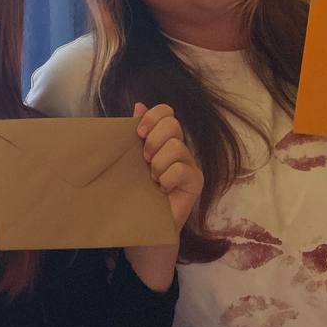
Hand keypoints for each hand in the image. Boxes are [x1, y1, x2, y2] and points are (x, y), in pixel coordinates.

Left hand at [135, 102, 203, 230]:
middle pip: (172, 125)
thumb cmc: (136, 190)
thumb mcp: (130, 159)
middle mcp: (178, 147)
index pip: (167, 112)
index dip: (153, 117)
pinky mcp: (196, 181)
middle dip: (153, 141)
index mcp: (162, 138)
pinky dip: (167, 179)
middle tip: (145, 160)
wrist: (143, 221)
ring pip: (176, 147)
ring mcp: (189, 163)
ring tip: (153, 180)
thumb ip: (136, 134)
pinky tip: (163, 190)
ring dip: (158, 165)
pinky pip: (180, 169)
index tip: (139, 133)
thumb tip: (139, 105)